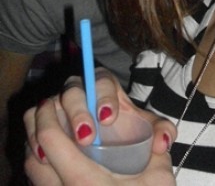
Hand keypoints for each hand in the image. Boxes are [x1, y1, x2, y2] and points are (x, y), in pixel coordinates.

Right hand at [24, 70, 175, 184]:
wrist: (111, 151)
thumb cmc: (128, 134)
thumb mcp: (147, 130)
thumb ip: (161, 130)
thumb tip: (162, 141)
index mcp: (106, 88)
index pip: (102, 80)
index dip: (103, 96)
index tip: (108, 118)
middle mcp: (81, 92)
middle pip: (73, 89)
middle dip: (78, 111)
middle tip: (87, 137)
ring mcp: (60, 107)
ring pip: (49, 103)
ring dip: (51, 124)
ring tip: (55, 149)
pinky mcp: (44, 122)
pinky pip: (32, 120)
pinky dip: (33, 133)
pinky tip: (41, 154)